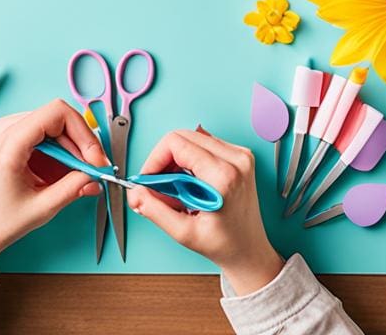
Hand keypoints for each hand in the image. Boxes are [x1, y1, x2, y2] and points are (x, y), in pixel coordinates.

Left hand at [0, 99, 105, 268]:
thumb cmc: (2, 220)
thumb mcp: (43, 207)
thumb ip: (74, 187)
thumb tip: (97, 175)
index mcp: (8, 146)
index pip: (56, 113)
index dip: (83, 133)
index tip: (95, 158)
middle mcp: (4, 130)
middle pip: (58, 116)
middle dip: (82, 142)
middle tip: (95, 167)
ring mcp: (6, 129)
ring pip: (54, 122)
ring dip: (73, 146)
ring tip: (79, 172)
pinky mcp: (12, 134)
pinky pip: (46, 130)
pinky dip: (61, 147)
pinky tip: (63, 169)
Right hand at [127, 127, 282, 294]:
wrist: (249, 250)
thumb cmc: (225, 244)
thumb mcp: (184, 233)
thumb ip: (155, 210)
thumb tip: (136, 193)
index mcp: (223, 175)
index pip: (176, 143)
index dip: (155, 159)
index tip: (148, 178)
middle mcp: (236, 159)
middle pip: (183, 136)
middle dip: (163, 159)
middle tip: (158, 184)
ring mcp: (240, 155)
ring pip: (192, 138)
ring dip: (176, 159)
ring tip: (176, 187)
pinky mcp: (239, 156)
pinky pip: (204, 143)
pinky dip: (189, 159)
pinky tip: (189, 181)